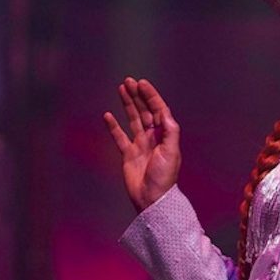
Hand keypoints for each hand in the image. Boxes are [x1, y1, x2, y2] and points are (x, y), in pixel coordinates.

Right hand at [103, 77, 181, 211]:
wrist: (152, 199)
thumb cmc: (164, 177)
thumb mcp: (171, 152)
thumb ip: (169, 131)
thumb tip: (164, 112)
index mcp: (165, 134)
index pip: (157, 109)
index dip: (150, 96)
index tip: (141, 83)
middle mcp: (153, 137)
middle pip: (144, 111)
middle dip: (137, 95)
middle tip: (128, 81)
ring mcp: (140, 145)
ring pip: (133, 119)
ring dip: (127, 104)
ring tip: (121, 89)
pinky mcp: (128, 154)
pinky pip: (119, 137)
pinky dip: (113, 126)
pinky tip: (108, 115)